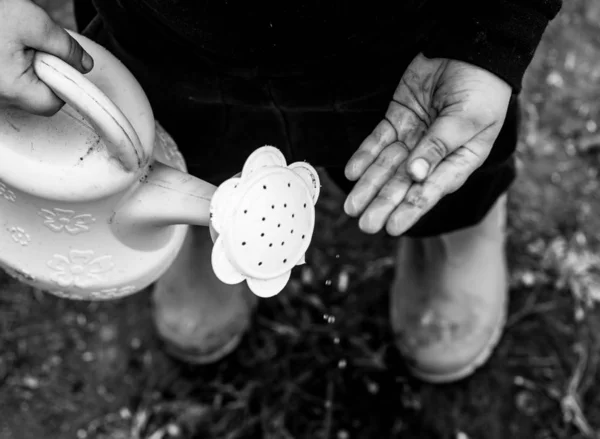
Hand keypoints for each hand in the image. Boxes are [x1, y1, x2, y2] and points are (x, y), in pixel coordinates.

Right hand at [0, 0, 92, 114]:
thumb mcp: (33, 23)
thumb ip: (65, 47)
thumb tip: (84, 65)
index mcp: (11, 88)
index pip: (53, 103)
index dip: (64, 83)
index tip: (64, 65)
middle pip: (36, 98)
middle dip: (44, 73)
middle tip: (33, 46)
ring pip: (20, 90)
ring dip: (26, 69)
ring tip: (12, 42)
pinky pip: (5, 83)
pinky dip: (10, 67)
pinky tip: (4, 47)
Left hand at [343, 53, 510, 235]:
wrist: (469, 48)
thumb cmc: (481, 88)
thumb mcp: (467, 119)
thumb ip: (439, 146)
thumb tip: (415, 175)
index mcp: (460, 160)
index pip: (432, 189)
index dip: (411, 208)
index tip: (392, 228)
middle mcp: (434, 154)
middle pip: (404, 182)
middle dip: (384, 203)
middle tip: (365, 224)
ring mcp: (414, 137)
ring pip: (387, 166)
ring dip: (369, 185)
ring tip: (352, 206)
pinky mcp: (398, 120)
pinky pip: (378, 141)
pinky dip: (364, 155)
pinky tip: (352, 172)